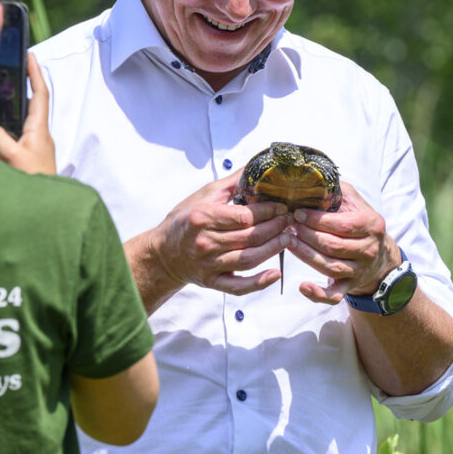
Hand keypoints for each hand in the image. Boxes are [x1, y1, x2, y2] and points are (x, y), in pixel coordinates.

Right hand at [0, 53, 55, 173]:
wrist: (46, 210)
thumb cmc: (34, 183)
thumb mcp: (12, 159)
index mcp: (39, 129)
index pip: (40, 93)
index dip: (35, 73)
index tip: (30, 54)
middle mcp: (40, 135)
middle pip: (33, 102)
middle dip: (24, 84)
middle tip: (12, 69)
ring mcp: (36, 147)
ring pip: (24, 119)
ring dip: (14, 106)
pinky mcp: (29, 158)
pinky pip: (17, 135)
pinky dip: (7, 127)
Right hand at [137, 171, 288, 301]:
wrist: (162, 253)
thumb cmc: (184, 220)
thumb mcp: (202, 196)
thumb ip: (231, 183)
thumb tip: (255, 166)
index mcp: (202, 218)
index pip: (244, 216)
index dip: (268, 212)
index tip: (282, 207)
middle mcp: (205, 242)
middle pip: (250, 237)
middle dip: (275, 227)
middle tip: (290, 220)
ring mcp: (209, 264)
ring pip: (249, 259)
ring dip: (273, 249)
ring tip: (288, 238)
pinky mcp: (212, 281)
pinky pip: (238, 287)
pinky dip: (258, 283)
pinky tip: (275, 274)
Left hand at [284, 181, 402, 303]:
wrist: (381, 255)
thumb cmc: (360, 221)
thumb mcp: (354, 201)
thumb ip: (336, 191)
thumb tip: (309, 177)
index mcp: (371, 225)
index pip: (341, 225)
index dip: (316, 221)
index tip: (296, 214)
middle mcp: (368, 249)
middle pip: (332, 246)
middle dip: (306, 236)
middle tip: (287, 226)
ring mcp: (360, 270)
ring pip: (329, 267)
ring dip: (305, 255)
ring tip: (287, 243)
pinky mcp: (349, 285)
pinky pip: (334, 295)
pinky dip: (318, 294)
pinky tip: (302, 287)